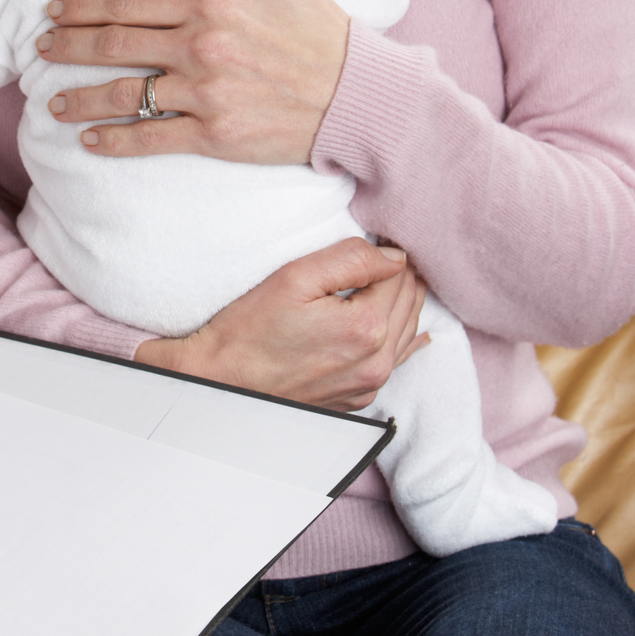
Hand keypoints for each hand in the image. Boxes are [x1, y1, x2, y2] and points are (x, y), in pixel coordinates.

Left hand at [39, 0, 350, 164]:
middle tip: (39, 50)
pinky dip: (115, 140)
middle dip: (69, 46)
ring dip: (79, 98)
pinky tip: (90, 142)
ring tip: (52, 103)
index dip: (83, 5)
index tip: (54, 10)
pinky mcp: (214, 136)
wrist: (358, 94)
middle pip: (114, 44)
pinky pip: (151, 138)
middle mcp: (200, 47)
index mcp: (211, 3)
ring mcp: (205, 94)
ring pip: (124, 93)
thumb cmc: (320, 28)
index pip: (128, 1)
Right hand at [137, 239, 429, 412]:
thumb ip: (351, 259)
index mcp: (366, 327)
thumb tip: (395, 256)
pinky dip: (403, 339)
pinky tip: (411, 332)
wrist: (223, 382)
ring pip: (407, 332)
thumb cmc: (250, 328)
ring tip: (397, 279)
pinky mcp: (358, 398)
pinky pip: (395, 362)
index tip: (377, 237)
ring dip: (405, 303)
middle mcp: (376, 361)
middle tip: (386, 253)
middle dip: (402, 275)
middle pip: (409, 303)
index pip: (400, 275)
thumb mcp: (295, 277)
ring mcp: (369, 384)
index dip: (389, 251)